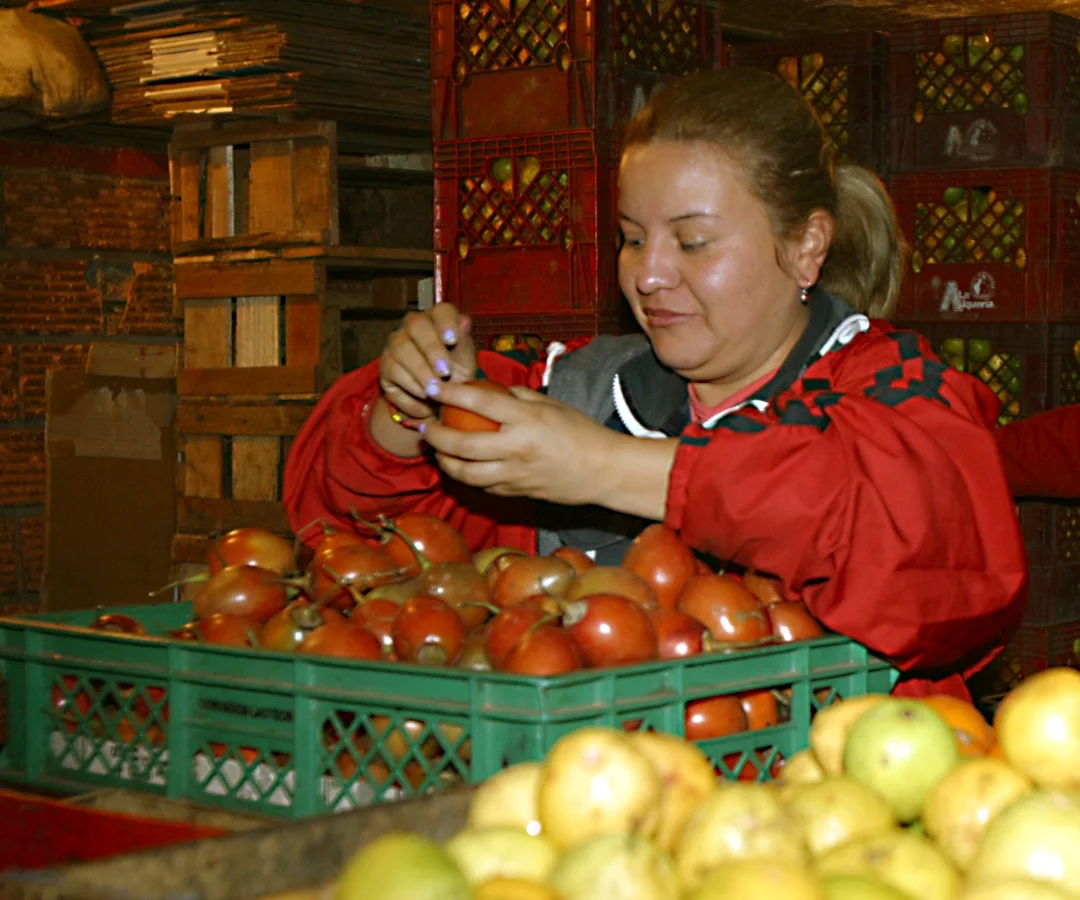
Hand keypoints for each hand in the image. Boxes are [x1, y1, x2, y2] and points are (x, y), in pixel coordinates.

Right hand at [378, 304, 475, 421]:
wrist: (440, 398)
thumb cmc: (456, 373)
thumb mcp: (466, 362)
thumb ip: (465, 342)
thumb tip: (465, 321)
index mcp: (438, 319)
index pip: (441, 311)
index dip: (446, 323)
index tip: (452, 340)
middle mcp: (414, 325)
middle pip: (417, 325)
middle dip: (432, 349)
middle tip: (445, 372)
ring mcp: (396, 342)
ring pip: (402, 348)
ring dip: (421, 371)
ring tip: (435, 389)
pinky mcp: (386, 364)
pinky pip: (393, 370)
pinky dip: (411, 385)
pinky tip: (424, 396)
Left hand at [421, 382, 614, 506]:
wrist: (604, 471)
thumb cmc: (580, 432)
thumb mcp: (551, 405)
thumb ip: (516, 397)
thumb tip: (485, 390)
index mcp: (527, 419)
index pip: (479, 402)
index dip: (451, 393)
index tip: (433, 388)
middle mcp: (517, 448)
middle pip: (463, 445)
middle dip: (436, 437)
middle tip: (426, 427)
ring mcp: (516, 475)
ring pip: (467, 474)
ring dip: (446, 463)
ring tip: (438, 452)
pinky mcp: (517, 493)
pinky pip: (484, 487)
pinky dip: (469, 477)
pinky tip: (463, 467)